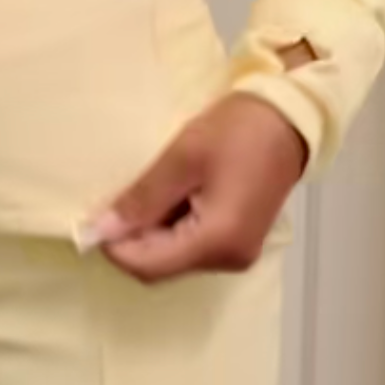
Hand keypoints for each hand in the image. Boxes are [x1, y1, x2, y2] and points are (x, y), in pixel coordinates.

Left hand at [84, 93, 307, 282]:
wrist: (291, 117)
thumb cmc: (239, 130)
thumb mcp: (182, 156)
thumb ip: (141, 198)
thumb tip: (101, 230)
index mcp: (217, 241)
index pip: (148, 266)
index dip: (114, 247)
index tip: (93, 217)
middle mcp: (229, 259)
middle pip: (160, 267)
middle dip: (131, 239)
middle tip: (117, 200)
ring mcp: (236, 254)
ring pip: (173, 258)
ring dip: (150, 232)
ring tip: (146, 192)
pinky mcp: (238, 243)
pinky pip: (192, 247)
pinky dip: (171, 228)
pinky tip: (168, 196)